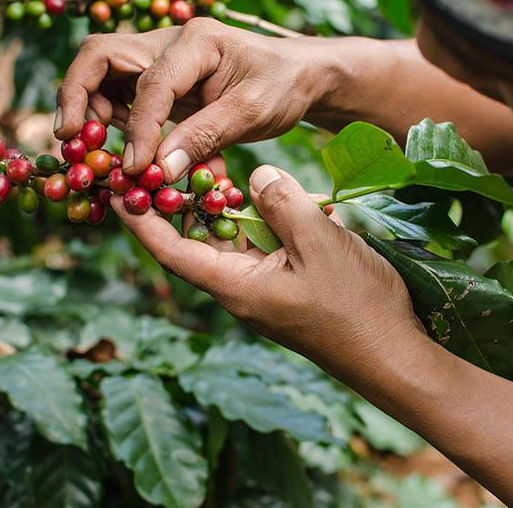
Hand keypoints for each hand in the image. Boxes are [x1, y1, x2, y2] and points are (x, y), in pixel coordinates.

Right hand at [55, 18, 336, 180]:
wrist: (299, 76)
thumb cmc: (282, 87)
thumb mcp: (253, 113)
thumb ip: (205, 137)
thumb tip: (158, 170)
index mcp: (196, 41)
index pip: (150, 83)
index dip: (139, 128)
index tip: (135, 168)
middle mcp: (168, 42)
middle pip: (100, 56)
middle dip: (77, 96)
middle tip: (70, 140)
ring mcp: (160, 59)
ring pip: (102, 75)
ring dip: (92, 111)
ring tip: (94, 151)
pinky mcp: (159, 80)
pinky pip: (121, 97)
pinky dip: (114, 122)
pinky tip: (126, 151)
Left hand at [111, 164, 424, 375]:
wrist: (394, 353)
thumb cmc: (356, 306)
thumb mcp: (318, 244)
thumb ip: (282, 204)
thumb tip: (256, 176)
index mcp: (235, 286)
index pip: (172, 250)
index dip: (142, 220)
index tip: (118, 189)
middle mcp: (241, 289)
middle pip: (198, 241)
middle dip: (185, 202)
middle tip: (175, 160)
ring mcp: (265, 289)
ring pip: (233, 241)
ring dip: (227, 208)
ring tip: (219, 168)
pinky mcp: (288, 286)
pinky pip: (263, 247)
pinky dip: (263, 220)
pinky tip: (276, 197)